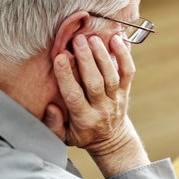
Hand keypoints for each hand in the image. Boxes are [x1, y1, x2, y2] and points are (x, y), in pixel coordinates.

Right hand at [44, 34, 149, 177]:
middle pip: (95, 83)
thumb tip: (51, 107)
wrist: (112, 140)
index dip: (66, 76)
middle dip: (86, 60)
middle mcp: (102, 108)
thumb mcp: (64, 137)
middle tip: (78, 40)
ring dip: (102, 55)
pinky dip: (124, 56)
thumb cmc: (83, 135)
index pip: (74, 96)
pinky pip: (128, 72)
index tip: (60, 57)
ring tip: (92, 38)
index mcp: (84, 119)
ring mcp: (116, 99)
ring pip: (111, 76)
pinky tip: (116, 40)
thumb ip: (54, 125)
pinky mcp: (125, 91)